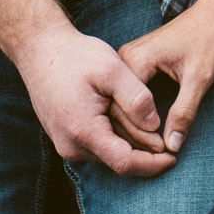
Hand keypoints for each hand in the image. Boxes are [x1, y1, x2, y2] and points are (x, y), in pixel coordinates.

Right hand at [16, 24, 174, 175]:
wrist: (39, 49)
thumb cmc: (75, 55)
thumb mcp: (112, 69)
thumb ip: (137, 99)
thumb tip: (155, 127)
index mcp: (83, 131)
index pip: (125, 163)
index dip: (153, 165)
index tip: (174, 157)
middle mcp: (71, 146)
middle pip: (118, 159)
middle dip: (144, 152)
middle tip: (168, 138)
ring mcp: (65, 143)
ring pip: (108, 152)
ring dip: (129, 142)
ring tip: (146, 121)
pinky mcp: (65, 136)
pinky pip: (96, 144)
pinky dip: (115, 135)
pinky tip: (124, 117)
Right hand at [118, 0, 213, 153]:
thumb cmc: (210, 37)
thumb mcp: (199, 78)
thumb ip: (184, 112)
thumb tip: (173, 146)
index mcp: (134, 61)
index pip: (125, 111)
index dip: (142, 139)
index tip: (163, 157)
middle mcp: (123, 60)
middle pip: (117, 110)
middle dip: (135, 138)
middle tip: (158, 159)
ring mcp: (125, 62)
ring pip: (119, 105)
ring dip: (133, 129)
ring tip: (153, 152)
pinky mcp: (132, 65)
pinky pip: (125, 97)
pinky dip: (135, 117)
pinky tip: (149, 133)